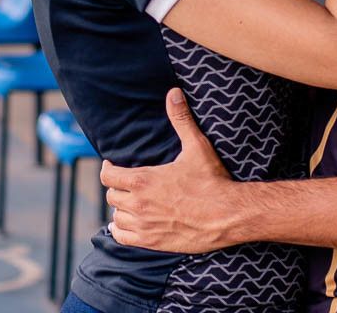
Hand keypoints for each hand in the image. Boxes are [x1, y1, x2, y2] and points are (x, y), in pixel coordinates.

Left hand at [100, 88, 238, 253]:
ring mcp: (145, 226)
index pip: (108, 176)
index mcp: (143, 180)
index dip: (108, 169)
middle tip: (125, 183)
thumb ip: (181, 120)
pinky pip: (123, 238)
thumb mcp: (196, 146)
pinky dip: (121, 230)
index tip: (113, 166)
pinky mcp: (153, 242)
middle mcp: (139, 204)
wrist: (228, 216)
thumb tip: (173, 94)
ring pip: (116, 217)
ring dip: (121, 209)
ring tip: (130, 202)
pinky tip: (129, 223)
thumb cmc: (212, 180)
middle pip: (111, 196)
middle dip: (116, 188)